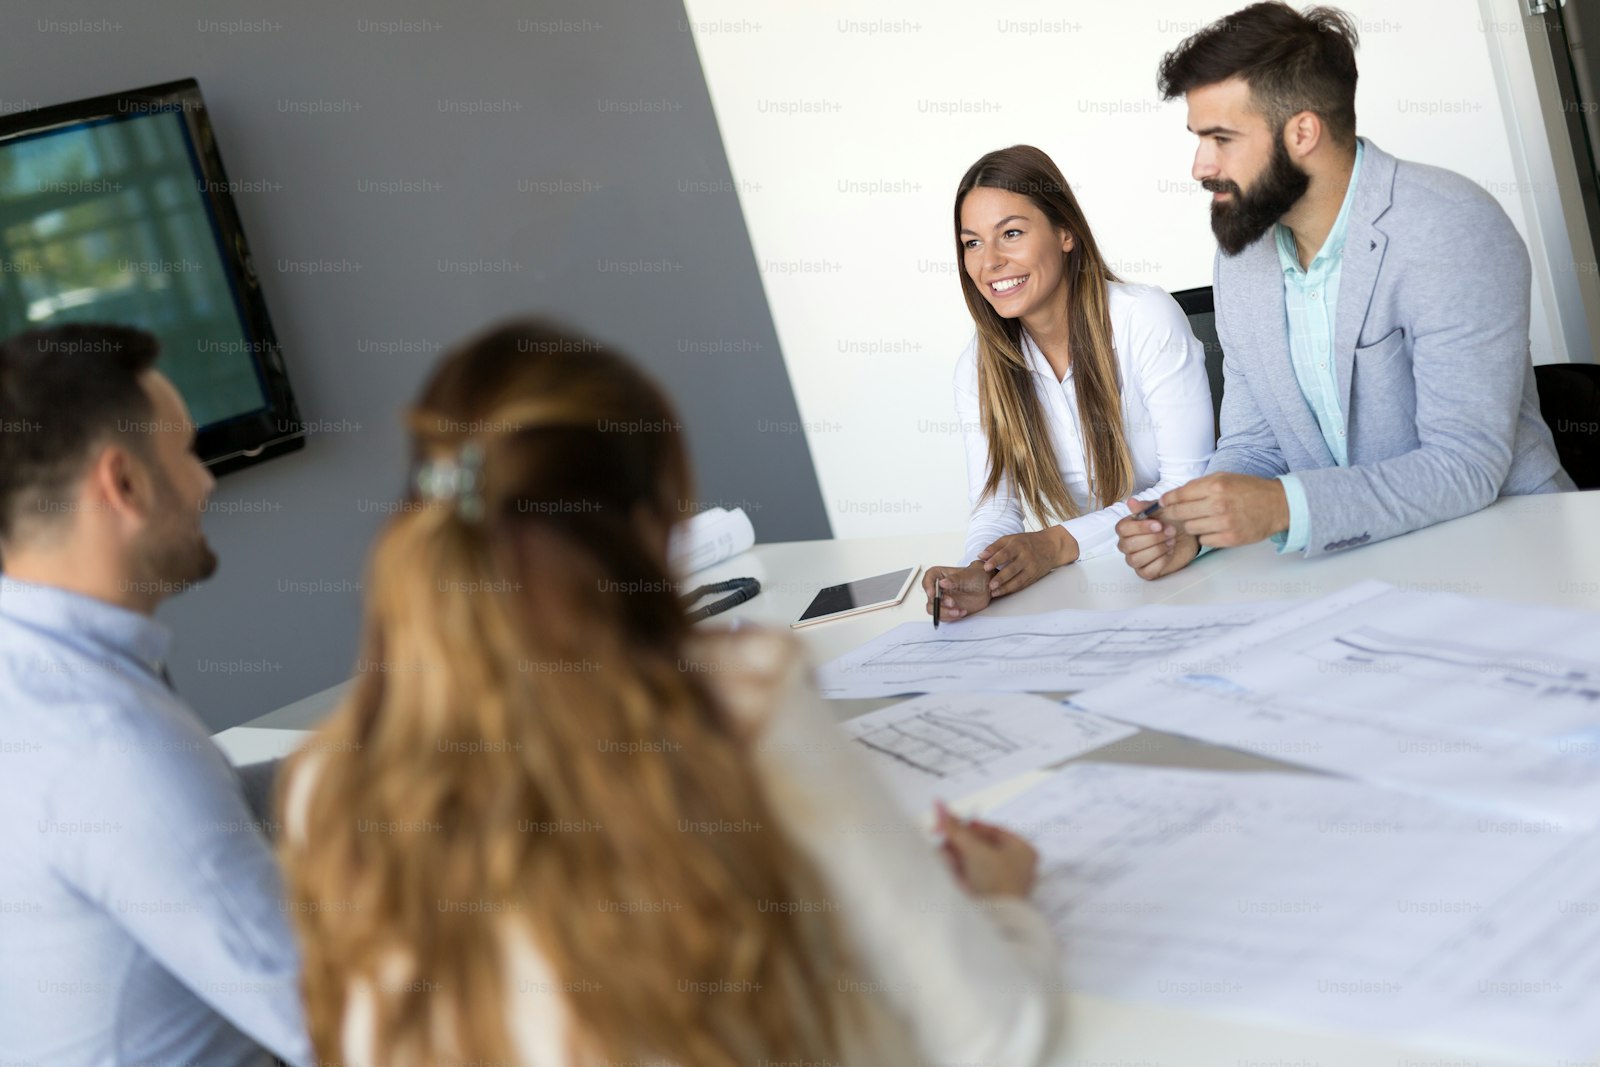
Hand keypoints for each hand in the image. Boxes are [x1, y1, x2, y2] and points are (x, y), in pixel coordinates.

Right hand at [922, 562, 992, 620]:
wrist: (986, 588)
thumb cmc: (976, 577)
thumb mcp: (967, 575)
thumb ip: (954, 579)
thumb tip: (942, 583)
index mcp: (940, 575)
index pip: (928, 579)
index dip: (927, 586)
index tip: (932, 593)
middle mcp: (939, 588)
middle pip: (930, 597)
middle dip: (939, 603)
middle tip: (951, 603)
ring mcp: (943, 600)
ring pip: (934, 609)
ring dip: (945, 612)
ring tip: (958, 611)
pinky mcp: (948, 609)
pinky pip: (943, 616)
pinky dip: (951, 617)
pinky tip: (962, 612)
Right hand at [936, 801, 1038, 898]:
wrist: (995, 921)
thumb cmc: (994, 881)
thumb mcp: (974, 850)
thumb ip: (955, 829)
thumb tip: (939, 805)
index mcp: (1022, 851)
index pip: (993, 830)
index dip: (969, 826)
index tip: (948, 823)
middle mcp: (1016, 865)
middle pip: (981, 845)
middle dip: (958, 842)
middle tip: (938, 835)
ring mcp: (1003, 882)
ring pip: (974, 861)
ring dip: (956, 855)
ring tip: (942, 854)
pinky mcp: (990, 896)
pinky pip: (972, 876)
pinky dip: (958, 870)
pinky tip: (947, 868)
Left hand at [976, 527, 1077, 597]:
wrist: (1051, 546)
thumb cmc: (1026, 542)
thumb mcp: (1010, 539)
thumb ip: (994, 547)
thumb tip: (980, 556)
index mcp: (1018, 545)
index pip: (1006, 553)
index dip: (995, 560)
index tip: (986, 567)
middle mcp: (1026, 557)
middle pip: (1012, 569)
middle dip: (1001, 578)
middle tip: (990, 585)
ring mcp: (1031, 568)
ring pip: (1018, 580)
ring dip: (1006, 588)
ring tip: (994, 593)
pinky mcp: (1034, 577)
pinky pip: (1022, 585)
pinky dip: (1012, 590)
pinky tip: (1002, 592)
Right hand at [1115, 498, 1200, 580]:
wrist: (1188, 535)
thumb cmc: (1171, 521)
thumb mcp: (1160, 510)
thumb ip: (1145, 507)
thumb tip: (1131, 502)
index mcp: (1127, 528)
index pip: (1122, 529)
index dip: (1140, 528)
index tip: (1158, 525)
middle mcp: (1127, 544)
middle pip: (1129, 545)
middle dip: (1153, 538)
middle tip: (1170, 532)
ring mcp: (1135, 559)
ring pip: (1135, 559)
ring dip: (1157, 549)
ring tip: (1171, 541)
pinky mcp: (1146, 572)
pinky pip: (1146, 571)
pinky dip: (1160, 561)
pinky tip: (1169, 552)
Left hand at [1154, 473, 1289, 547]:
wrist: (1277, 505)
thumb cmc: (1249, 490)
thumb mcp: (1224, 478)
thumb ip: (1198, 486)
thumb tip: (1171, 496)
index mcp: (1216, 486)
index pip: (1179, 495)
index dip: (1168, 500)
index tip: (1165, 502)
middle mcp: (1218, 504)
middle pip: (1180, 513)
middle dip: (1175, 513)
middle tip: (1178, 513)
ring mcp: (1224, 523)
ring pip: (1190, 528)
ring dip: (1192, 524)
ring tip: (1203, 519)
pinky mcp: (1230, 539)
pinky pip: (1203, 540)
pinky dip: (1206, 535)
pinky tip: (1214, 528)